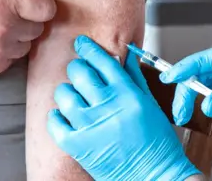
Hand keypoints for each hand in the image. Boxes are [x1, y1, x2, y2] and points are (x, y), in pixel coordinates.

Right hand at [0, 0, 55, 79]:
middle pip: (39, 28)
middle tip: (8, 15)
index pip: (47, 8)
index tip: (34, 4)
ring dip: (18, 38)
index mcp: (2, 3)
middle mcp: (4, 30)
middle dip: (29, 21)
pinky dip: (5, 52)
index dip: (42, 5)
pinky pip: (12, 60)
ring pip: (27, 46)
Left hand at [47, 35, 199, 180]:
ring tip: (74, 97)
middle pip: (79, 73)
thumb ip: (134, 77)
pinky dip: (55, 117)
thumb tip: (125, 54)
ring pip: (64, 94)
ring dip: (67, 92)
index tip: (81, 44)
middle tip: (79, 73)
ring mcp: (90, 126)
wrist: (154, 176)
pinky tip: (63, 116)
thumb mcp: (150, 104)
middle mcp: (108, 107)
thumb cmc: (157, 143)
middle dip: (77, 69)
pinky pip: (54, 122)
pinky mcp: (77, 145)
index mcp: (128, 94)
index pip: (102, 61)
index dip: (88, 48)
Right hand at [161, 46, 211, 143]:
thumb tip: (206, 102)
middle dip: (186, 87)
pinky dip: (195, 103)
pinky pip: (206, 94)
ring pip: (201, 83)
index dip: (189, 65)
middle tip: (178, 104)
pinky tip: (190, 111)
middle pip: (202, 71)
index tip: (173, 75)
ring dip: (188, 98)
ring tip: (182, 113)